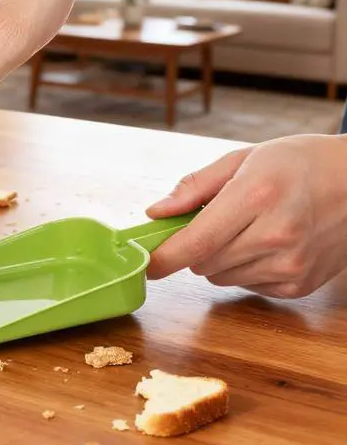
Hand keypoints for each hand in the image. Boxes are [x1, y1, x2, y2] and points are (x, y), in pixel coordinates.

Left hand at [145, 135, 346, 297]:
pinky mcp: (299, 286)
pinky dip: (245, 268)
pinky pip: (247, 285)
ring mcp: (291, 266)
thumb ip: (195, 187)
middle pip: (202, 263)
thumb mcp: (244, 158)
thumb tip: (155, 213)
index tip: (144, 263)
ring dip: (220, 258)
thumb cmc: (299, 163)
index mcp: (256, 197)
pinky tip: (268, 243)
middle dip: (197, 245)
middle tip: (216, 220)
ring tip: (249, 227)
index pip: (195, 242)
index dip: (163, 257)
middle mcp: (275, 236)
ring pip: (220, 277)